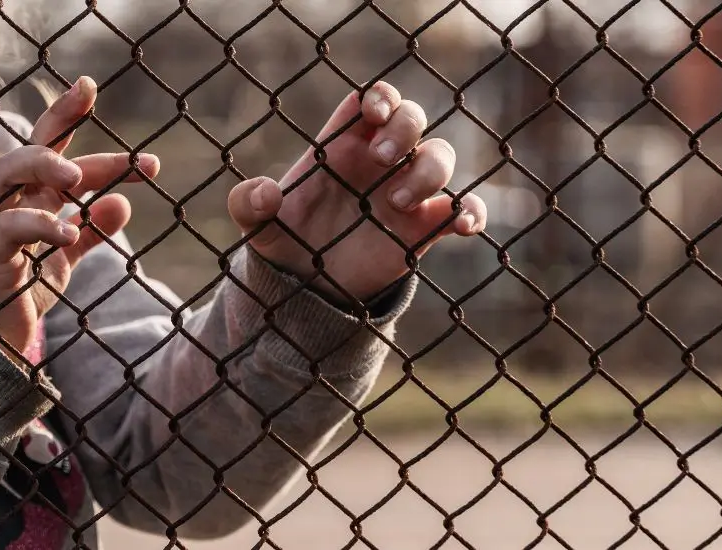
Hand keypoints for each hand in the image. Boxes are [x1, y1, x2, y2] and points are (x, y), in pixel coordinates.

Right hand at [0, 76, 159, 356]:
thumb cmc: (24, 287)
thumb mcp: (67, 255)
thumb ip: (93, 229)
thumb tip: (121, 202)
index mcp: (38, 196)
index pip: (57, 149)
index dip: (73, 119)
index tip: (122, 126)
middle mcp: (16, 202)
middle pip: (32, 148)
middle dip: (63, 126)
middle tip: (127, 153)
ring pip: (4, 174)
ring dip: (41, 166)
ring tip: (76, 176)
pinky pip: (7, 229)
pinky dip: (38, 225)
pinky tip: (68, 232)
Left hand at [228, 81, 486, 304]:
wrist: (310, 286)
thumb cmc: (287, 241)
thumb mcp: (258, 225)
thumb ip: (249, 205)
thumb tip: (265, 192)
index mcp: (343, 146)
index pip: (372, 101)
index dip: (380, 98)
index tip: (373, 115)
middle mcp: (380, 163)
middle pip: (412, 117)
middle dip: (406, 127)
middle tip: (384, 158)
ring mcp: (406, 192)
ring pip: (440, 157)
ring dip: (429, 170)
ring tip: (398, 201)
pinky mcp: (424, 227)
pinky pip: (462, 208)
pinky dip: (472, 210)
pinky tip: (464, 225)